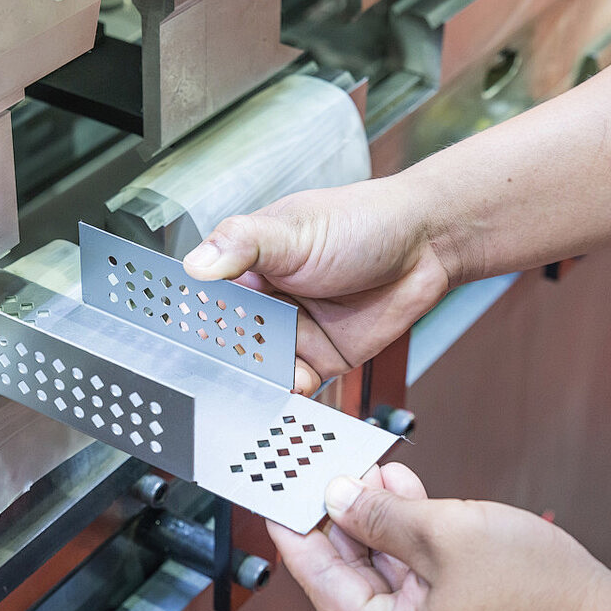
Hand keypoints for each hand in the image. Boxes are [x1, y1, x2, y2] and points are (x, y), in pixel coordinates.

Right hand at [182, 179, 452, 394]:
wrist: (426, 245)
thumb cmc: (363, 221)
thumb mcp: (295, 229)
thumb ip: (243, 244)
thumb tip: (196, 263)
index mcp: (248, 262)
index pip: (207, 293)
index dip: (194, 313)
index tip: (184, 331)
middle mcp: (266, 299)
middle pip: (228, 336)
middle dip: (223, 353)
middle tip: (220, 362)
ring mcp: (292, 330)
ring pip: (258, 364)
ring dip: (254, 375)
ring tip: (255, 377)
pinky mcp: (320, 357)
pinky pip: (293, 382)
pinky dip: (288, 390)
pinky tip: (290, 384)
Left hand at [266, 463, 610, 610]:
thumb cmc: (540, 594)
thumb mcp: (445, 535)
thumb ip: (381, 516)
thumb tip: (338, 497)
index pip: (321, 582)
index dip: (296, 530)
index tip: (274, 495)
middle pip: (350, 575)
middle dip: (342, 516)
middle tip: (323, 469)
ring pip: (383, 570)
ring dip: (377, 518)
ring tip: (366, 470)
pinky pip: (413, 576)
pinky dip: (406, 536)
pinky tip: (398, 490)